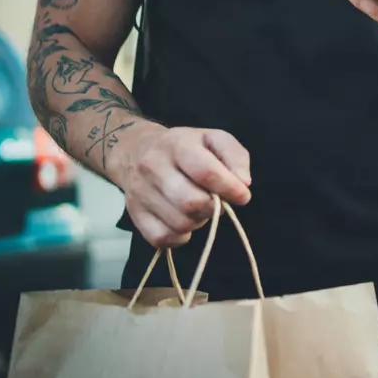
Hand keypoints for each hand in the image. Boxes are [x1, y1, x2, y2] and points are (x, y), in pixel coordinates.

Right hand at [114, 125, 252, 247]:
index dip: (230, 188)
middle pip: (191, 202)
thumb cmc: (185, 147)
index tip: (243, 196)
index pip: (205, 172)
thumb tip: (243, 183)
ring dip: (198, 221)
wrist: (137, 150)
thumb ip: (235, 157)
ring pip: (179, 223)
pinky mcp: (134, 213)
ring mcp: (140, 192)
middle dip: (213, 207)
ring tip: (198, 207)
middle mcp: (153, 167)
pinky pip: (161, 237)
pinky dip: (180, 236)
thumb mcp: (215, 139)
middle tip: (216, 202)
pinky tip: (184, 222)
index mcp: (177, 145)